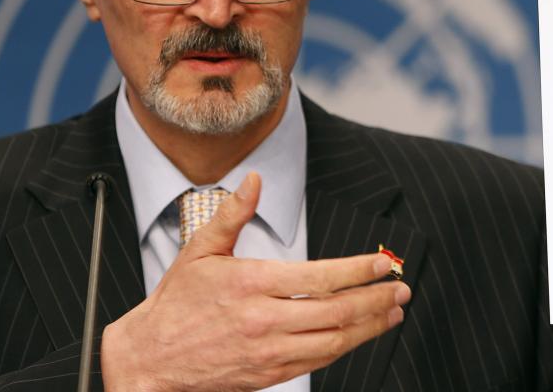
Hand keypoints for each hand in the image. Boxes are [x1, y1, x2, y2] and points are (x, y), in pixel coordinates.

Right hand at [101, 173, 409, 391]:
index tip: (383, 263)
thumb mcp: (199, 251)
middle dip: (375, 299)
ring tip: (394, 310)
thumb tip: (253, 180)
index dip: (357, 270)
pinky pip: (319, 361)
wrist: (151, 361)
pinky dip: (347, 346)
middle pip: (336, 311)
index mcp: (251, 284)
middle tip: (401, 287)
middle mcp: (264, 320)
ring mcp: (269, 351)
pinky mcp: (270, 374)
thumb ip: (232, 214)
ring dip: (370, 325)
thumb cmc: (176, 303)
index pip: (319, 277)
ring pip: (334, 340)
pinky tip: (363, 333)